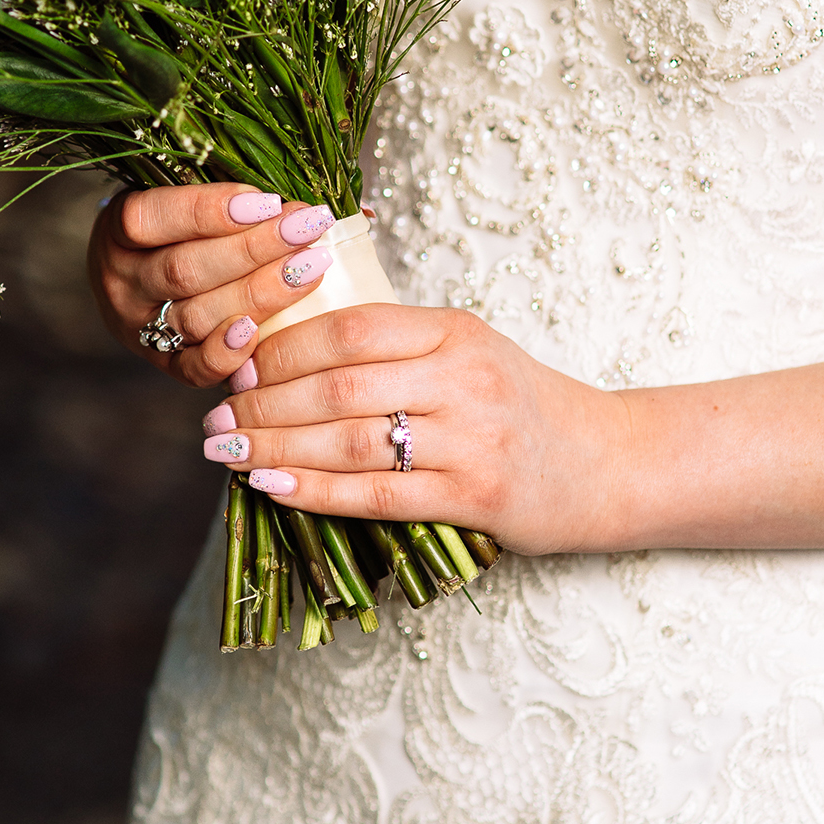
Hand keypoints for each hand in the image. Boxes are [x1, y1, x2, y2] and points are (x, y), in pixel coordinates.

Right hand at [88, 183, 340, 390]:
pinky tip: (261, 331)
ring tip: (312, 267)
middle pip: (185, 269)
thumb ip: (236, 193)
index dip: (211, 210)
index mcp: (118, 230)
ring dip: (260, 294)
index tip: (269, 201)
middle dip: (254, 249)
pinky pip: (193, 369)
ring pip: (197, 316)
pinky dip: (228, 354)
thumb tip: (329, 203)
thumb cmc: (177, 224)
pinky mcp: (163, 363)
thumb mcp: (185, 193)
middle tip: (308, 228)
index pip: (155, 217)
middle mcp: (122, 281)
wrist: (137, 274)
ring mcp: (139, 327)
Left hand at [198, 302, 632, 553]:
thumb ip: (392, 350)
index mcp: (453, 331)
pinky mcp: (477, 495)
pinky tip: (271, 485)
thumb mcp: (464, 354)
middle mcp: (463, 377)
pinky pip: (378, 494)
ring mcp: (472, 438)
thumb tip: (281, 358)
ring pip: (349, 440)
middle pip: (337, 386)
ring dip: (275, 447)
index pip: (347, 327)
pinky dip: (315, 490)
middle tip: (214, 420)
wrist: (609, 463)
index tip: (235, 367)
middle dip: (261, 404)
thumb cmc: (520, 407)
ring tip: (226, 454)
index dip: (279, 348)